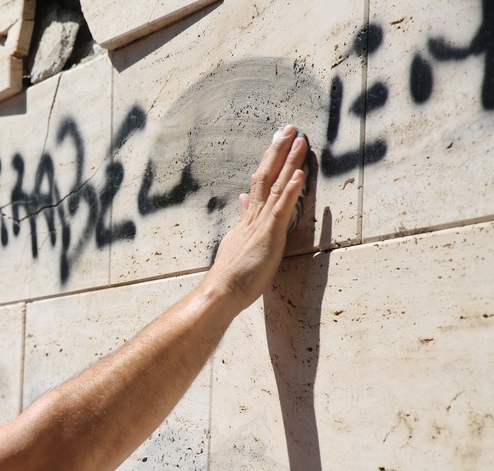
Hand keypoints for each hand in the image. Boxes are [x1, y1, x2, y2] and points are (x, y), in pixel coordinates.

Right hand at [203, 125, 308, 312]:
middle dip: (278, 151)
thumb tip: (242, 199)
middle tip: (289, 128)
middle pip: (265, 177)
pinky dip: (291, 188)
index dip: (269, 163)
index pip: (259, 186)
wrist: (219, 293)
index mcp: (247, 221)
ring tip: (299, 139)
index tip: (278, 144)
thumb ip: (242, 220)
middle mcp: (253, 217)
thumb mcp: (236, 243)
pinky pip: (281, 207)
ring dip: (288, 161)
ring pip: (275, 186)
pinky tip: (300, 172)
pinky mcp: (268, 235)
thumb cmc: (230, 277)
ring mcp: (260, 224)